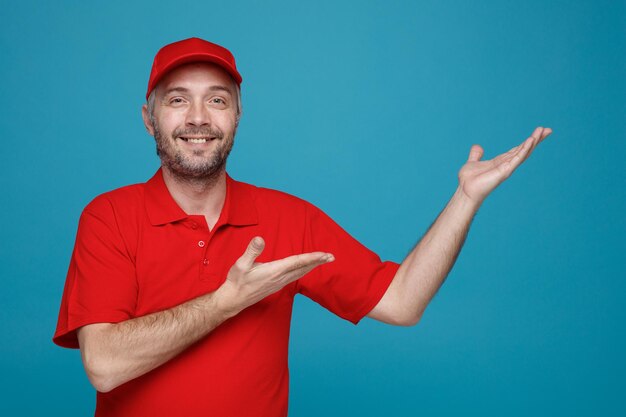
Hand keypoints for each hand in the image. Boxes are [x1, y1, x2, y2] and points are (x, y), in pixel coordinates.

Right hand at [218, 237, 333, 313]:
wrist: (233, 300)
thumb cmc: (237, 281)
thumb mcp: (241, 264)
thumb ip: (252, 251)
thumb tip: (260, 239)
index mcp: (274, 271)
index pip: (298, 262)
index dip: (312, 257)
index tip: (325, 255)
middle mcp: (280, 278)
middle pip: (303, 268)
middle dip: (318, 262)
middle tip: (332, 257)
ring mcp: (279, 283)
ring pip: (300, 273)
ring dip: (312, 266)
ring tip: (323, 260)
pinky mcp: (277, 285)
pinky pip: (295, 276)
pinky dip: (304, 270)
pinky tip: (305, 268)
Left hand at [457, 126, 552, 204]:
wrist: (465, 190)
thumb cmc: (469, 180)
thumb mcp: (472, 162)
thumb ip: (476, 155)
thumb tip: (477, 146)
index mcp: (501, 161)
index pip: (518, 149)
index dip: (528, 141)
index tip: (539, 132)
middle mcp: (506, 164)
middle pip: (524, 149)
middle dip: (536, 139)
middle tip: (547, 129)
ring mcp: (507, 168)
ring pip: (523, 152)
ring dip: (533, 142)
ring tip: (543, 131)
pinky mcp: (505, 171)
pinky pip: (517, 159)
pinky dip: (524, 149)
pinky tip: (531, 140)